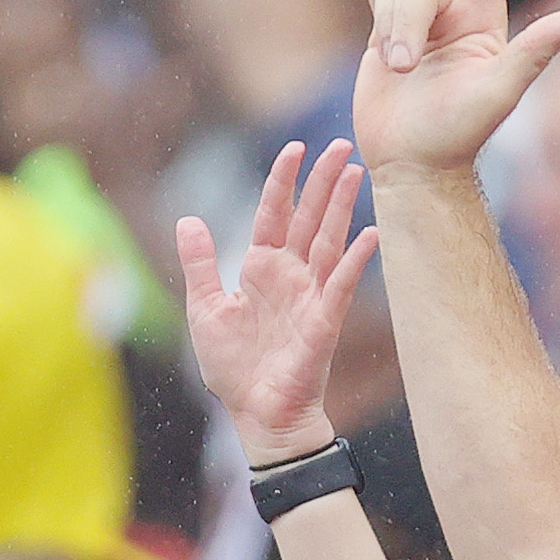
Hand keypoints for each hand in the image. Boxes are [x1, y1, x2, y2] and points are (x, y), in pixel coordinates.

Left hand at [179, 141, 377, 464]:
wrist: (256, 414)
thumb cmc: (234, 368)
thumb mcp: (205, 307)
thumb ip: (200, 264)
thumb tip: (189, 220)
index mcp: (262, 268)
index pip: (276, 213)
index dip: (284, 181)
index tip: (295, 148)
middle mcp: (291, 276)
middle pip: (310, 218)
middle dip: (324, 181)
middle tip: (343, 145)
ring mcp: (311, 296)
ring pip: (329, 240)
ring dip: (343, 207)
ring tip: (357, 173)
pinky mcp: (324, 321)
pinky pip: (341, 284)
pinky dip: (355, 260)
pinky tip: (370, 234)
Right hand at [346, 0, 559, 177]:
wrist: (416, 163)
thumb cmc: (460, 134)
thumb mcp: (501, 90)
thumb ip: (536, 51)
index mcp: (485, 19)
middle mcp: (455, 12)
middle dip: (405, 15)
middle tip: (402, 65)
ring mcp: (418, 20)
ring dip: (388, 24)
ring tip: (392, 68)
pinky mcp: (383, 31)